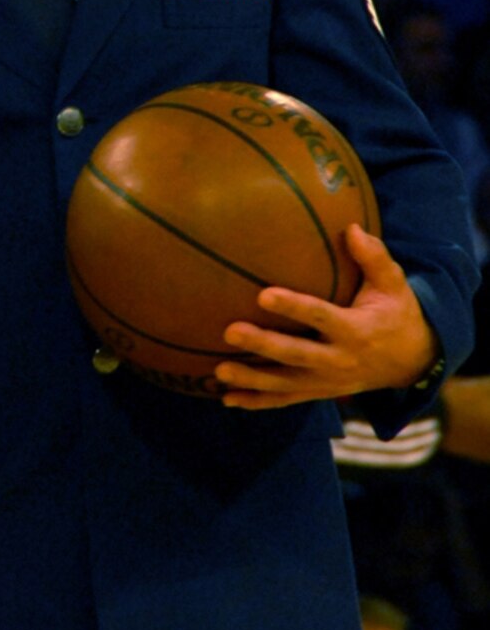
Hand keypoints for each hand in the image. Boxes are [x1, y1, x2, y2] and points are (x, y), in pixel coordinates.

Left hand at [216, 225, 437, 409]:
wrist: (411, 362)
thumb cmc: (396, 313)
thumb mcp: (394, 285)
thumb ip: (374, 257)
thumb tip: (351, 228)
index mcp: (357, 331)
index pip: (322, 317)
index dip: (294, 307)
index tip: (263, 295)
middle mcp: (340, 360)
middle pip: (297, 355)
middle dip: (263, 345)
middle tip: (230, 331)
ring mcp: (328, 382)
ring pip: (286, 384)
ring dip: (252, 379)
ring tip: (219, 371)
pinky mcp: (319, 392)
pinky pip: (286, 400)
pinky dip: (257, 402)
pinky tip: (226, 398)